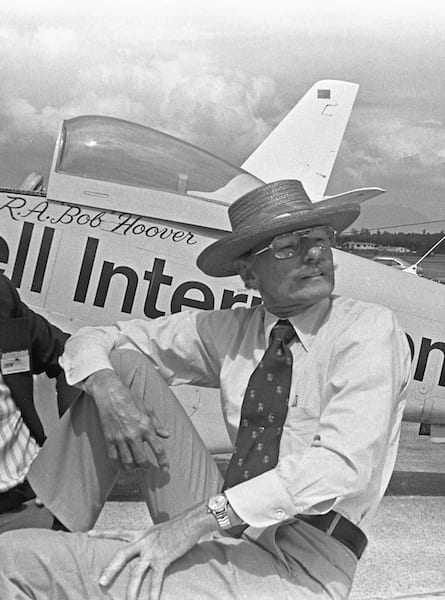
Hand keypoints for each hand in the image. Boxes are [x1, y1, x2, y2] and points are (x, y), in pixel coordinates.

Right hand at [84, 369, 168, 469]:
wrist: (110, 393)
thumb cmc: (130, 398)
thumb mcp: (147, 408)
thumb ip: (157, 424)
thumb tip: (166, 435)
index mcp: (145, 426)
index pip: (157, 449)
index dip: (163, 461)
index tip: (166, 469)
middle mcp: (134, 434)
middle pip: (142, 460)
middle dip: (146, 466)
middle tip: (147, 467)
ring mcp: (120, 438)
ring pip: (128, 462)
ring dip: (133, 468)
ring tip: (135, 467)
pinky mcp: (109, 439)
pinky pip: (114, 458)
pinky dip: (118, 466)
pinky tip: (122, 467)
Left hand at [89, 507, 205, 599]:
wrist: (191, 521)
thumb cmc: (177, 525)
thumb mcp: (158, 530)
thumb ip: (149, 538)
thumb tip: (146, 545)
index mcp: (141, 533)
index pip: (119, 531)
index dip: (103, 533)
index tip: (89, 534)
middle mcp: (144, 541)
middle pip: (122, 555)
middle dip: (111, 569)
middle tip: (101, 582)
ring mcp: (153, 551)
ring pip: (136, 572)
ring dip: (131, 589)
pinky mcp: (164, 558)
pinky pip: (156, 579)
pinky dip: (153, 593)